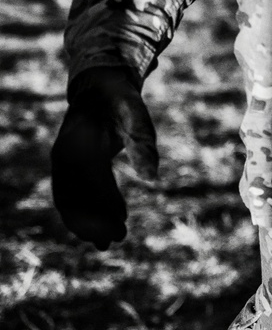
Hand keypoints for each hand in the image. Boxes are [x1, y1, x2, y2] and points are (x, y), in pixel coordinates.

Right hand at [50, 68, 158, 248]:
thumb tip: (152, 178)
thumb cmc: (120, 101)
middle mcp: (65, 153)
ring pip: (68, 200)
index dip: (105, 206)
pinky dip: (81, 214)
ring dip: (85, 223)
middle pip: (74, 196)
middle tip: (117, 239)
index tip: (122, 226)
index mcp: (81, 140)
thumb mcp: (135, 115)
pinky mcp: (65, 167)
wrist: (98, 87)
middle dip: (93, 221)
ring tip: (105, 242)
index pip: (92, 181)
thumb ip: (143, 143)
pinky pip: (68, 195)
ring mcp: (61, 161)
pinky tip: (99, 229)